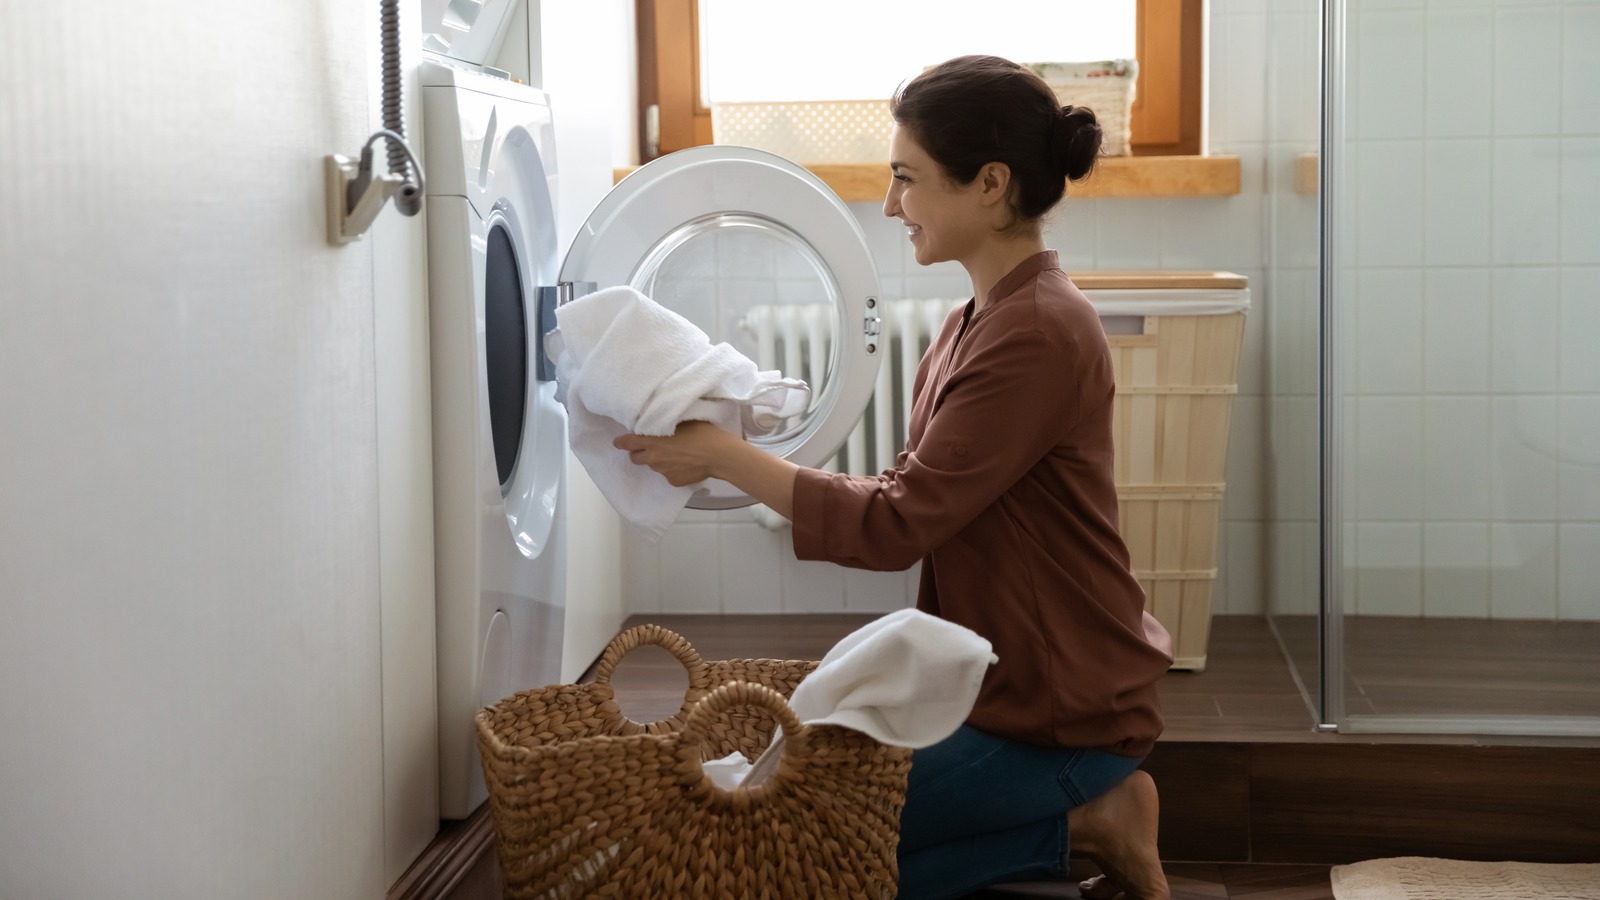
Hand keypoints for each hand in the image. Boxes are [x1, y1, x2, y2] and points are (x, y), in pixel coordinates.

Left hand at [613, 420, 741, 486]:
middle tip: (650, 447)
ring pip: (654, 466)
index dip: (621, 442)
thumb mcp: (681, 420)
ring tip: (675, 454)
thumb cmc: (702, 433)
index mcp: (652, 440)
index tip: (618, 442)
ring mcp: (663, 472)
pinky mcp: (673, 481)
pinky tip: (685, 464)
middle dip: (639, 452)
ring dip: (658, 460)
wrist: (718, 455)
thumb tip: (659, 420)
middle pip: (635, 458)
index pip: (628, 442)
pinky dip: (673, 470)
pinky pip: (669, 475)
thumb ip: (665, 422)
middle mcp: (654, 458)